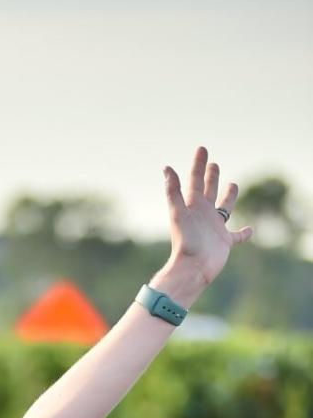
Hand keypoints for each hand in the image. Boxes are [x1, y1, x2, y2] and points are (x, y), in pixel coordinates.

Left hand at [163, 147, 252, 288]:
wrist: (192, 268)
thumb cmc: (185, 242)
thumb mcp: (178, 212)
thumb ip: (173, 190)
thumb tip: (166, 168)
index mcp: (193, 206)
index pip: (195, 180)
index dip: (198, 164)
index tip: (202, 149)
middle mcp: (203, 215)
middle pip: (208, 190)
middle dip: (210, 177)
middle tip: (214, 164)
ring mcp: (214, 228)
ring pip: (224, 208)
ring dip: (228, 197)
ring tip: (232, 185)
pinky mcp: (224, 242)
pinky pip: (236, 236)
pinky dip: (243, 233)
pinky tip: (250, 230)